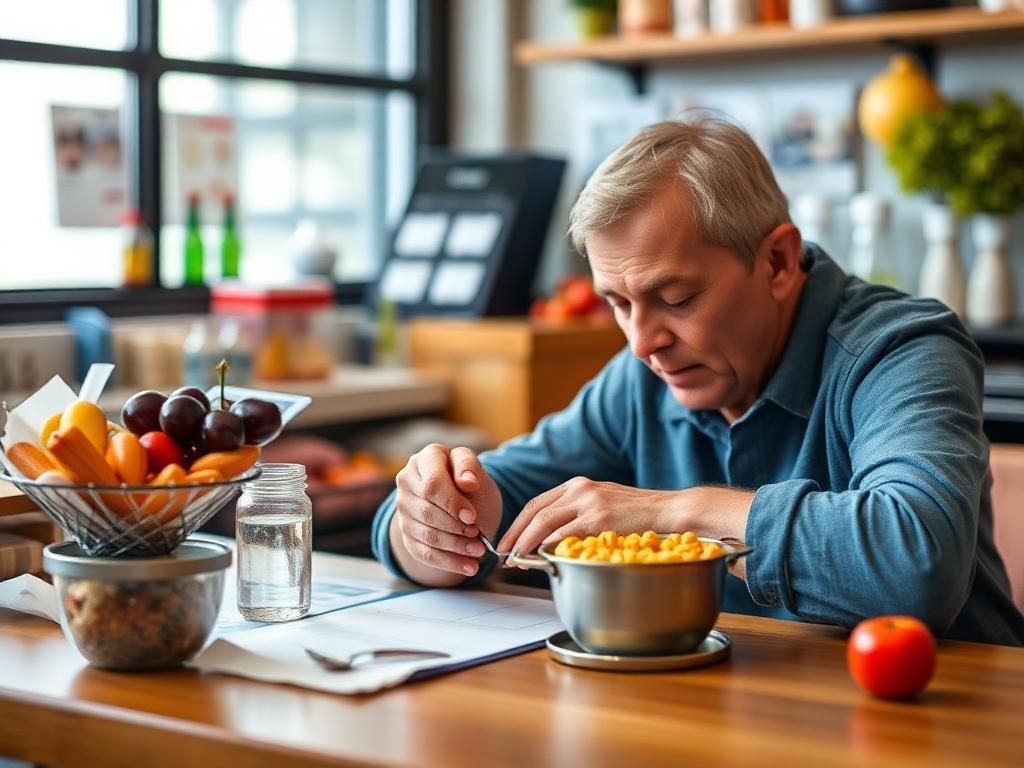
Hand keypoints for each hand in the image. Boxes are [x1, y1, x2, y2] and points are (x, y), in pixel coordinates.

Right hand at [392, 444, 502, 581]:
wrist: (466, 508)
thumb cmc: (472, 487)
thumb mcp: (479, 473)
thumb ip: (471, 470)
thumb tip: (467, 482)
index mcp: (425, 459)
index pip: (432, 483)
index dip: (452, 503)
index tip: (472, 516)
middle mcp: (407, 481)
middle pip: (427, 511)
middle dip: (455, 528)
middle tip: (478, 536)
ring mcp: (404, 509)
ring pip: (426, 534)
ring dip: (455, 547)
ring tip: (478, 551)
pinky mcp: (406, 534)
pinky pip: (424, 553)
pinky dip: (449, 562)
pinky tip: (469, 566)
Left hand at [496, 477, 676, 558]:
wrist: (668, 510)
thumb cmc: (638, 514)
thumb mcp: (603, 505)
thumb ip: (578, 515)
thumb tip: (552, 540)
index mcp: (578, 484)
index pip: (538, 502)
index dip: (519, 523)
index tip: (508, 540)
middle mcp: (580, 489)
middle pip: (535, 510)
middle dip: (515, 534)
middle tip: (503, 553)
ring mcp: (589, 502)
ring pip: (544, 521)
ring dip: (525, 542)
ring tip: (516, 559)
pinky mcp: (599, 518)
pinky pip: (564, 533)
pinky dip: (547, 546)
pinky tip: (539, 557)